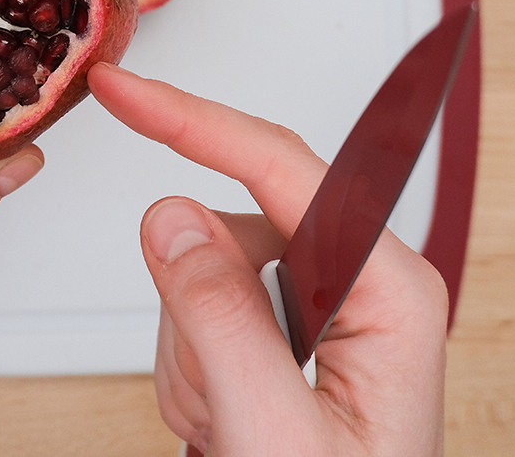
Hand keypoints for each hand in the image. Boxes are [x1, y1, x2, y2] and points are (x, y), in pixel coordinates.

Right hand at [88, 62, 445, 456]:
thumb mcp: (270, 436)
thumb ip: (218, 319)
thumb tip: (167, 213)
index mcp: (390, 291)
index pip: (282, 168)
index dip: (194, 120)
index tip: (124, 92)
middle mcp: (361, 279)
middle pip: (231, 223)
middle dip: (192, 309)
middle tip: (212, 399)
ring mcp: (318, 298)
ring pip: (200, 265)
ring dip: (187, 348)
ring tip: (223, 421)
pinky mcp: (279, 318)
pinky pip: (192, 299)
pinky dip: (184, 360)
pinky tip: (219, 412)